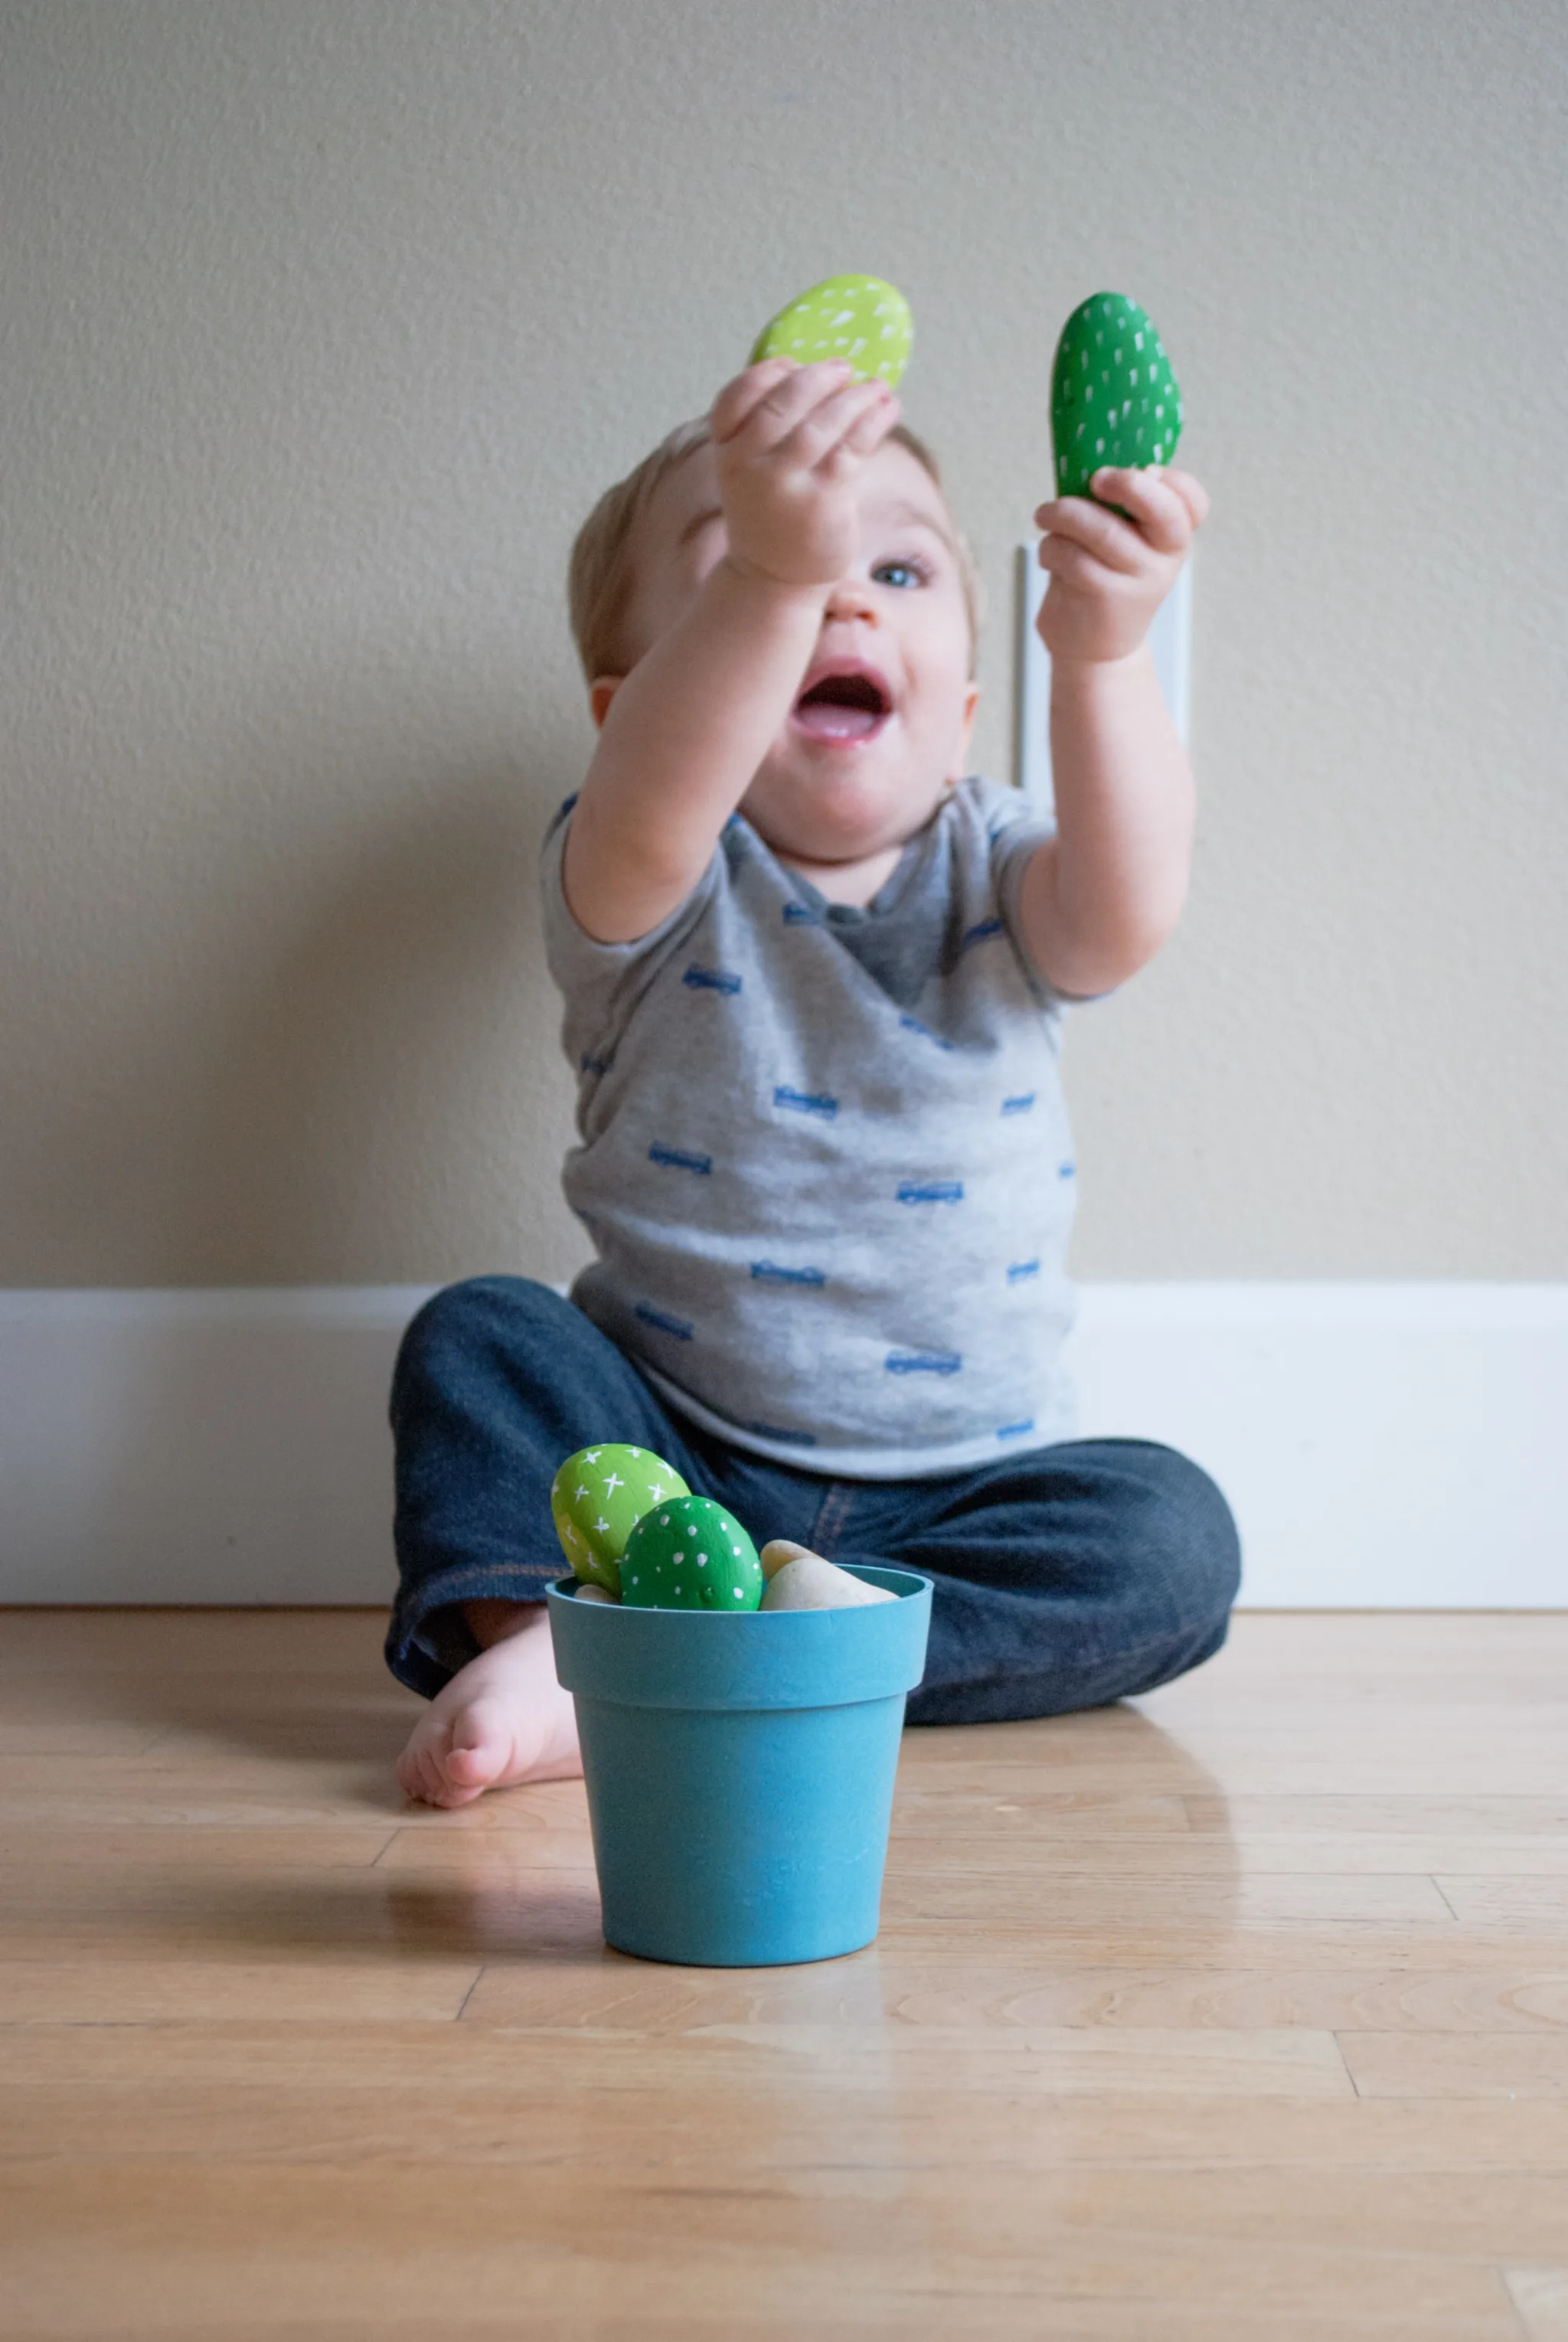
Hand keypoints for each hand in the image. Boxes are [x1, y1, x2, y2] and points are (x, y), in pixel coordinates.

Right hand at [710, 357, 899, 591]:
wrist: (774, 579)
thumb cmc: (770, 514)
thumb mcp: (752, 470)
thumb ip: (769, 430)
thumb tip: (823, 375)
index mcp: (726, 452)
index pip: (735, 398)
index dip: (766, 374)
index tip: (792, 364)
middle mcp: (748, 466)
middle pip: (782, 402)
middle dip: (817, 378)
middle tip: (844, 368)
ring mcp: (783, 484)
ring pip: (821, 423)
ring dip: (854, 397)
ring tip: (877, 387)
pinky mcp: (822, 500)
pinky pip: (851, 446)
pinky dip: (874, 420)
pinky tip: (888, 408)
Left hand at [1034, 465, 1209, 665]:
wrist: (1095, 650)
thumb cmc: (1103, 579)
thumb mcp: (1121, 543)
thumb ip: (1117, 508)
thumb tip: (1084, 462)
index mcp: (1172, 538)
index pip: (1194, 503)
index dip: (1173, 481)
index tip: (1144, 469)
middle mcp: (1164, 559)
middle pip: (1162, 511)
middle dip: (1127, 484)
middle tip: (1095, 479)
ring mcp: (1139, 581)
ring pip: (1103, 530)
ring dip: (1063, 514)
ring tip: (1045, 515)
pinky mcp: (1106, 599)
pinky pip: (1072, 557)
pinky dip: (1051, 547)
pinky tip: (1049, 553)